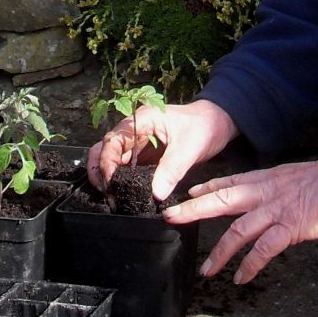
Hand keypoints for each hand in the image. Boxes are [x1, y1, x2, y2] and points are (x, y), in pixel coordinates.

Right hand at [88, 99, 238, 200]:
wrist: (217, 122)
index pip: (113, 140)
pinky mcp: (144, 154)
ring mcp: (138, 142)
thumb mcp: (190, 147)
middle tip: (106, 193)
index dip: (107, 161)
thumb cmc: (204, 127)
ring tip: (113, 197)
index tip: (111, 183)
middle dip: (99, 170)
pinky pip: (126, 166)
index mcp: (142, 120)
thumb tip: (155, 194)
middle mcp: (135, 129)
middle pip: (105, 147)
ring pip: (112, 158)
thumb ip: (172, 169)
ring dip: (109, 176)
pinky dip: (121, 179)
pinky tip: (123, 193)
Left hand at [162, 159, 317, 283]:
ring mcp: (274, 210)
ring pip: (237, 231)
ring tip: (206, 270)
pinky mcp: (288, 228)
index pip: (229, 181)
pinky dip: (249, 265)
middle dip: (194, 210)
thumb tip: (263, 192)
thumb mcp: (291, 175)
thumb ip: (273, 185)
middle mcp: (263, 192)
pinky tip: (240, 278)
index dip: (207, 187)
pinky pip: (263, 250)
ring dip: (219, 252)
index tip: (189, 193)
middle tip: (171, 217)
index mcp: (264, 178)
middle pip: (221, 201)